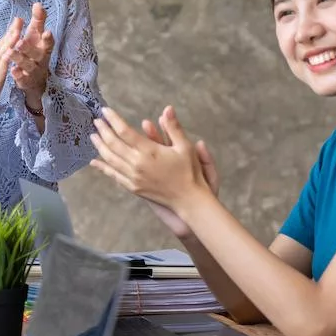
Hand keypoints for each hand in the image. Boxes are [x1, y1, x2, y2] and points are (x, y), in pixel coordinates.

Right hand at [0, 17, 23, 116]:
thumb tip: (4, 50)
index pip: (2, 43)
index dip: (10, 31)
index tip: (18, 19)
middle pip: (2, 45)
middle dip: (11, 32)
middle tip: (19, 19)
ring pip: (1, 55)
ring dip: (9, 43)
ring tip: (17, 32)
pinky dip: (4, 62)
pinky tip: (9, 54)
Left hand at [7, 3, 53, 111]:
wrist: (36, 78)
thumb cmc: (35, 49)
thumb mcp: (37, 34)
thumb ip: (38, 20)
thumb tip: (38, 4)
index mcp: (44, 46)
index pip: (48, 42)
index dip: (48, 38)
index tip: (46, 32)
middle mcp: (41, 59)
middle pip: (37, 54)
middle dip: (28, 48)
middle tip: (20, 42)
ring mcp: (34, 71)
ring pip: (28, 66)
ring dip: (19, 59)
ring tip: (9, 53)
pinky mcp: (26, 81)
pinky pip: (23, 79)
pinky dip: (18, 75)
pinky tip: (12, 70)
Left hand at [90, 106, 215, 224]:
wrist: (188, 199)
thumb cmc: (189, 171)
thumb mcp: (185, 146)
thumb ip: (173, 127)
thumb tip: (167, 108)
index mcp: (149, 151)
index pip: (125, 131)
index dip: (113, 120)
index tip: (105, 110)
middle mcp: (137, 164)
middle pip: (113, 144)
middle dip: (103, 131)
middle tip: (96, 121)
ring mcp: (133, 177)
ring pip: (110, 159)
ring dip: (100, 146)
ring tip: (93, 136)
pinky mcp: (132, 187)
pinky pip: (113, 175)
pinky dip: (103, 167)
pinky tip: (95, 162)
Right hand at [140, 118, 219, 238]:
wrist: (195, 215)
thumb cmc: (203, 194)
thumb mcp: (209, 175)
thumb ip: (206, 159)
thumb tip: (201, 142)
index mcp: (178, 161)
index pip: (168, 143)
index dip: (163, 132)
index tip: (158, 120)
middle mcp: (165, 167)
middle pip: (155, 149)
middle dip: (151, 136)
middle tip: (146, 123)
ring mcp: (155, 177)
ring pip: (145, 160)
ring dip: (140, 149)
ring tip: (139, 138)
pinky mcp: (148, 189)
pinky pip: (140, 175)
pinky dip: (133, 168)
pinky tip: (126, 160)